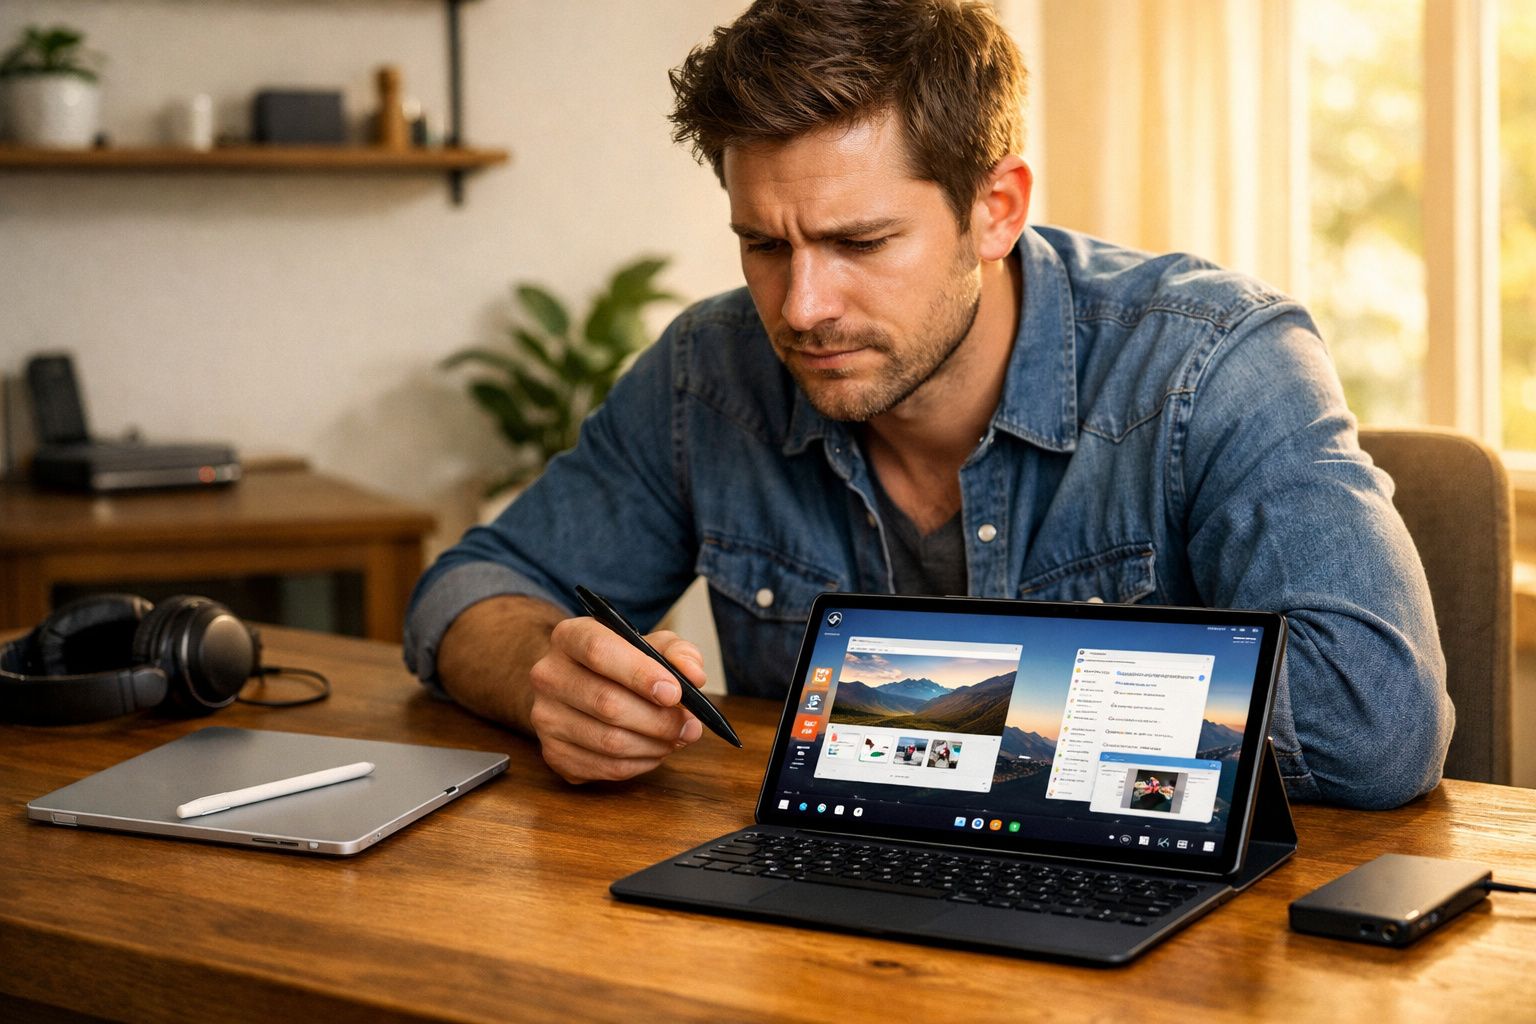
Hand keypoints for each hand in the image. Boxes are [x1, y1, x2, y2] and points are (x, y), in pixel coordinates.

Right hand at [526, 615, 707, 782]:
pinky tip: (654, 750)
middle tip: (690, 726)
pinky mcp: (554, 754)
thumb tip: (693, 676)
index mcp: (569, 637)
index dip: (639, 674)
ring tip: (676, 738)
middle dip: (659, 720)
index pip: (598, 651)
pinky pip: (605, 768)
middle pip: (607, 703)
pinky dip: (640, 764)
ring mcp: (546, 718)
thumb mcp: (651, 645)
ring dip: (654, 745)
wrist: (579, 687)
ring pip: (609, 741)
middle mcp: (548, 676)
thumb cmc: (620, 664)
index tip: (674, 693)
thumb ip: (677, 653)